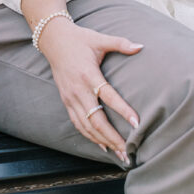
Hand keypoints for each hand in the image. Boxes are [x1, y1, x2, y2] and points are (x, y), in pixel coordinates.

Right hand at [38, 18, 141, 163]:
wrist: (53, 40)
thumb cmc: (79, 39)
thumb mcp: (99, 39)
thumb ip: (120, 43)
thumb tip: (141, 46)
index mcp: (88, 74)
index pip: (108, 96)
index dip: (122, 110)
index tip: (137, 123)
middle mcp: (78, 90)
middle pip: (96, 119)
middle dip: (113, 137)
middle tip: (129, 151)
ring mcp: (70, 98)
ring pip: (87, 126)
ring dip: (103, 141)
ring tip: (119, 154)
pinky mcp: (66, 101)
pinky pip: (78, 124)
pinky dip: (91, 136)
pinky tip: (103, 145)